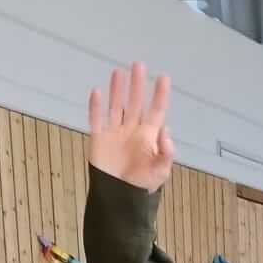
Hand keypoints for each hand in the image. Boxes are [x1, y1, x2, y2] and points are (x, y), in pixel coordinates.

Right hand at [88, 62, 176, 192]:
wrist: (119, 198)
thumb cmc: (142, 185)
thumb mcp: (160, 172)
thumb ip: (166, 152)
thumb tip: (166, 130)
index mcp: (148, 136)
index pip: (156, 111)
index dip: (160, 95)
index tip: (164, 78)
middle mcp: (132, 130)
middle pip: (135, 103)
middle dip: (137, 85)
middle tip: (139, 65)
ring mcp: (115, 132)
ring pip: (117, 106)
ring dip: (117, 90)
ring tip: (119, 72)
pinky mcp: (99, 138)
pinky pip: (96, 119)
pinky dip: (96, 107)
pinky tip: (97, 92)